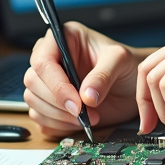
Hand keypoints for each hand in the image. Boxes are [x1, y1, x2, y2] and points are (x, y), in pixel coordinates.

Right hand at [23, 21, 143, 137]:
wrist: (132, 86)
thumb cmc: (126, 65)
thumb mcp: (120, 61)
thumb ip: (103, 75)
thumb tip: (86, 96)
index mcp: (63, 39)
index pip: (43, 61)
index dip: (56, 85)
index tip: (77, 103)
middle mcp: (51, 58)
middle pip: (32, 82)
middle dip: (57, 102)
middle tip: (83, 113)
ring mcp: (48, 82)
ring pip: (33, 101)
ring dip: (59, 116)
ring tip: (88, 117)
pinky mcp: (50, 103)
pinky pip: (40, 118)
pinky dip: (58, 125)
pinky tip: (79, 122)